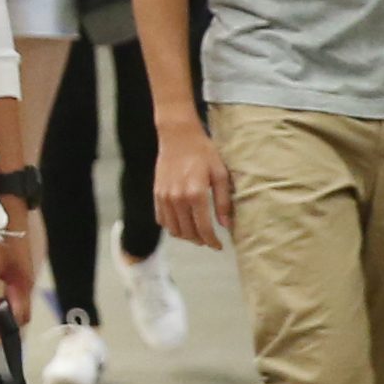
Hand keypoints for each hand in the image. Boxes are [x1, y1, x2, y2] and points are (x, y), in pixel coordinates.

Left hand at [0, 207, 40, 324]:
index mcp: (23, 287)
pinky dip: (0, 295)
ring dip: (1, 307)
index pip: (20, 319)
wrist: (9, 210)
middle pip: (20, 311)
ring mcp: (23, 274)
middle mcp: (27, 284)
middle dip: (4, 320)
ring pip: (15, 299)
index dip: (6, 330)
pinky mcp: (17, 266)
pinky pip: (12, 288)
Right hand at [153, 120, 232, 250]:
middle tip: (209, 240)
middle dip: (201, 240)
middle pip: (189, 232)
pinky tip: (182, 224)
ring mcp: (165, 198)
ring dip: (186, 236)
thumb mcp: (220, 174)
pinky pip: (162, 220)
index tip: (218, 246)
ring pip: (174, 230)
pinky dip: (172, 227)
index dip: (212, 241)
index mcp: (196, 194)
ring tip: (197, 234)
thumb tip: (226, 225)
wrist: (178, 136)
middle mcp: (178, 199)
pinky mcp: (157, 194)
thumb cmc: (203, 152)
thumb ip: (223, 201)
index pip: (204, 228)